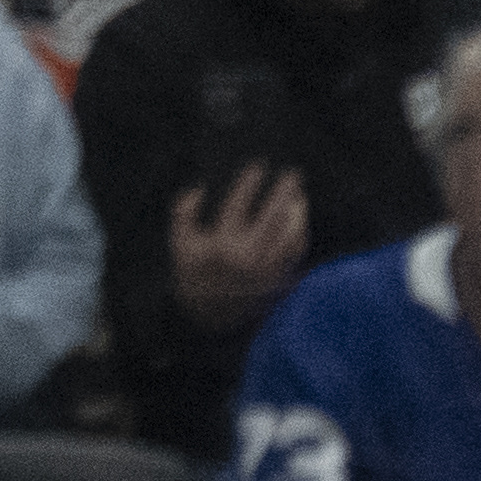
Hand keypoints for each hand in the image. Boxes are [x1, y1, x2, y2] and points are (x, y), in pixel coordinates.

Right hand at [170, 165, 310, 328]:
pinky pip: (296, 253)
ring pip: (291, 236)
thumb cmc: (193, 275)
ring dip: (299, 213)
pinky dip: (300, 235)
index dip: (250, 183)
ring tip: (300, 195)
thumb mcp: (179, 243)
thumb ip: (183, 213)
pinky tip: (301, 221)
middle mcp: (249, 255)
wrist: (210, 316)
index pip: (240, 205)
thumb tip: (199, 188)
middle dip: (284, 192)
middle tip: (294, 173)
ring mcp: (268, 269)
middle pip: (273, 217)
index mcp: (223, 244)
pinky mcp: (279, 279)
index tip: (259, 164)